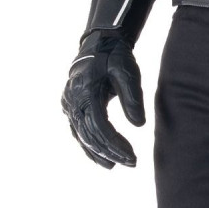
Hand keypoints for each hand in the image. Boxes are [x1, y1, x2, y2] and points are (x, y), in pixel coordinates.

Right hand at [61, 29, 145, 168]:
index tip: (132, 155)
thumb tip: (139, 125)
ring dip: (99, 153)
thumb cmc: (115, 55)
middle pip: (90, 135)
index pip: (99, 127)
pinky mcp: (71, 107)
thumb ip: (133, 97)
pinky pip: (78, 131)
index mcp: (84, 91)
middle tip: (131, 162)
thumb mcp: (127, 71)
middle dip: (110, 152)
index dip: (115, 144)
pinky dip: (90, 145)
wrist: (99, 42)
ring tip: (116, 165)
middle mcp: (72, 101)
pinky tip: (102, 157)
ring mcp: (68, 105)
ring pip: (82, 137)